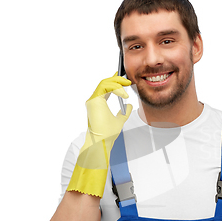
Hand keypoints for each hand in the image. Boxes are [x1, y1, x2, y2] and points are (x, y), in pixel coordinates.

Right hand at [67, 72, 132, 196]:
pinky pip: (104, 87)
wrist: (102, 141)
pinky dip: (115, 88)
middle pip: (104, 82)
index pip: (106, 87)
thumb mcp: (120, 120)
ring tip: (127, 86)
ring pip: (104, 83)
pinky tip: (123, 94)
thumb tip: (129, 105)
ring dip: (117, 82)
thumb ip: (124, 112)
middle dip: (117, 79)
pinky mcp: (93, 101)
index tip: (124, 79)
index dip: (114, 81)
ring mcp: (93, 100)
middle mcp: (94, 100)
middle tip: (128, 80)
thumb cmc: (107, 134)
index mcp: (99, 103)